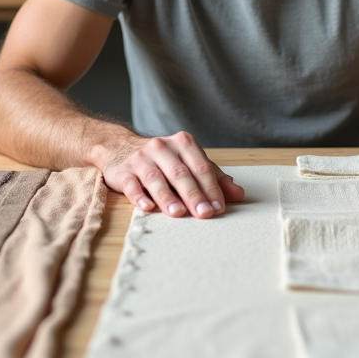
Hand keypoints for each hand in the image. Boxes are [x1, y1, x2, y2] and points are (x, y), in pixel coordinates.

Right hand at [101, 131, 244, 217]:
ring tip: (178, 213)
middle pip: (180, 173)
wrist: (120, 148)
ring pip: (156, 178)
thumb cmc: (163, 160)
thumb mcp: (189, 164)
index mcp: (183, 143)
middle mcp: (162, 147)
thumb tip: (238, 194)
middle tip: (204, 214)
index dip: (211, 188)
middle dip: (194, 195)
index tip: (219, 208)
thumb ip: (213, 178)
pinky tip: (147, 207)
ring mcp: (141, 158)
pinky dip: (139, 196)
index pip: (201, 167)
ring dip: (167, 197)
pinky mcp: (123, 171)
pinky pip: (132, 184)